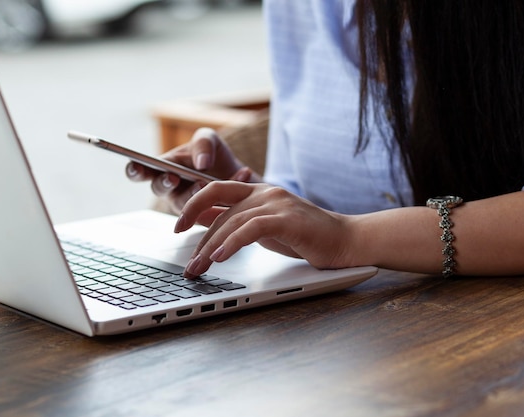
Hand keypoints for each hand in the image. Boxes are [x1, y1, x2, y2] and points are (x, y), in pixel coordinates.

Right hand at [126, 127, 258, 212]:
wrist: (239, 175)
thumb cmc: (214, 157)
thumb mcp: (209, 140)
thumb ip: (202, 143)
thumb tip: (201, 163)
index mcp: (163, 168)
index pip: (140, 171)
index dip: (135, 170)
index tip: (137, 167)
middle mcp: (171, 189)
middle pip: (158, 189)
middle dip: (164, 183)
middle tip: (173, 178)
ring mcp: (186, 206)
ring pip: (183, 204)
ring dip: (194, 192)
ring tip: (206, 182)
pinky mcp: (205, 217)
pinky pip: (213, 208)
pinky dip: (230, 188)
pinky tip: (244, 173)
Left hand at [173, 181, 352, 277]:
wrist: (346, 240)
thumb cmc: (307, 237)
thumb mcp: (265, 229)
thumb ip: (240, 224)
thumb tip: (208, 228)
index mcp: (257, 191)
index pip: (215, 189)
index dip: (192, 206)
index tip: (177, 227)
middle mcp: (264, 192)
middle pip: (217, 205)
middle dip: (197, 237)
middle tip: (187, 263)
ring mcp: (276, 203)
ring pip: (231, 221)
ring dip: (210, 248)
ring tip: (198, 268)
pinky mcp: (286, 219)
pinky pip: (250, 229)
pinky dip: (231, 243)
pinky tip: (219, 258)